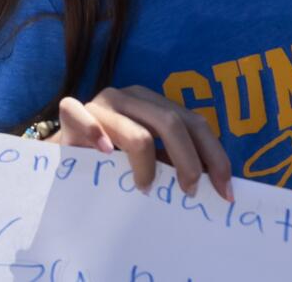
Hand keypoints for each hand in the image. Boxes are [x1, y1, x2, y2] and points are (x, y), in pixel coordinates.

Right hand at [45, 88, 232, 201]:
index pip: (195, 124)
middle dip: (189, 163)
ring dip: (149, 165)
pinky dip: (97, 134)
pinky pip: (84, 116)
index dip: (215, 157)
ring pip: (137, 131)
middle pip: (172, 123)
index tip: (225, 192)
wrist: (66, 158)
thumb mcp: (151, 161)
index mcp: (155, 105)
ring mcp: (101, 103)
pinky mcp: (72, 111)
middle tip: (191, 193)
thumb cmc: (113, 164)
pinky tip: (108, 154)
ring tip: (147, 188)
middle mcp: (130, 97)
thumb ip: (175, 164)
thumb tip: (218, 188)